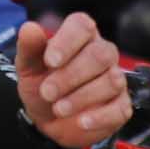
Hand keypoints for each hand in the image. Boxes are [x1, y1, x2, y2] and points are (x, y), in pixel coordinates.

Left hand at [16, 12, 130, 148]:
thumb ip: (29, 48)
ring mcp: (115, 79)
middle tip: (47, 92)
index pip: (82, 26)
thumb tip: (29, 28)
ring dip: (83, 97)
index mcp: (80, 36)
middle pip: (100, 55)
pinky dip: (100, 116)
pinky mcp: (121, 106)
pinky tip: (81, 122)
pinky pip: (120, 109)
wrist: (48, 119)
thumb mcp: (28, 68)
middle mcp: (103, 53)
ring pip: (112, 81)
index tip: (49, 61)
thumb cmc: (41, 84)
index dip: (67, 41)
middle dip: (71, 75)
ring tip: (58, 109)